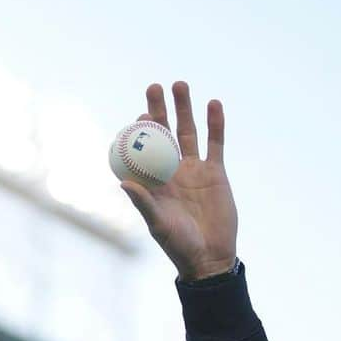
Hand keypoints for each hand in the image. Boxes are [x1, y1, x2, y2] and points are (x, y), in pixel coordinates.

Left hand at [120, 81, 237, 280]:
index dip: (140, 133)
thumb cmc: (178, 245)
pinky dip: (215, 124)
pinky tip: (213, 104)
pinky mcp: (216, 172)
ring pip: (189, 132)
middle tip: (154, 87)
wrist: (209, 255)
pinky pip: (216, 143)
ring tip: (180, 85)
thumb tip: (123, 183)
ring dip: (185, 109)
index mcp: (154, 184)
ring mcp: (195, 170)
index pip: (144, 152)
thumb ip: (143, 203)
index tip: (138, 116)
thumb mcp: (158, 224)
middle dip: (159, 111)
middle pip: (164, 135)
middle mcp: (172, 173)